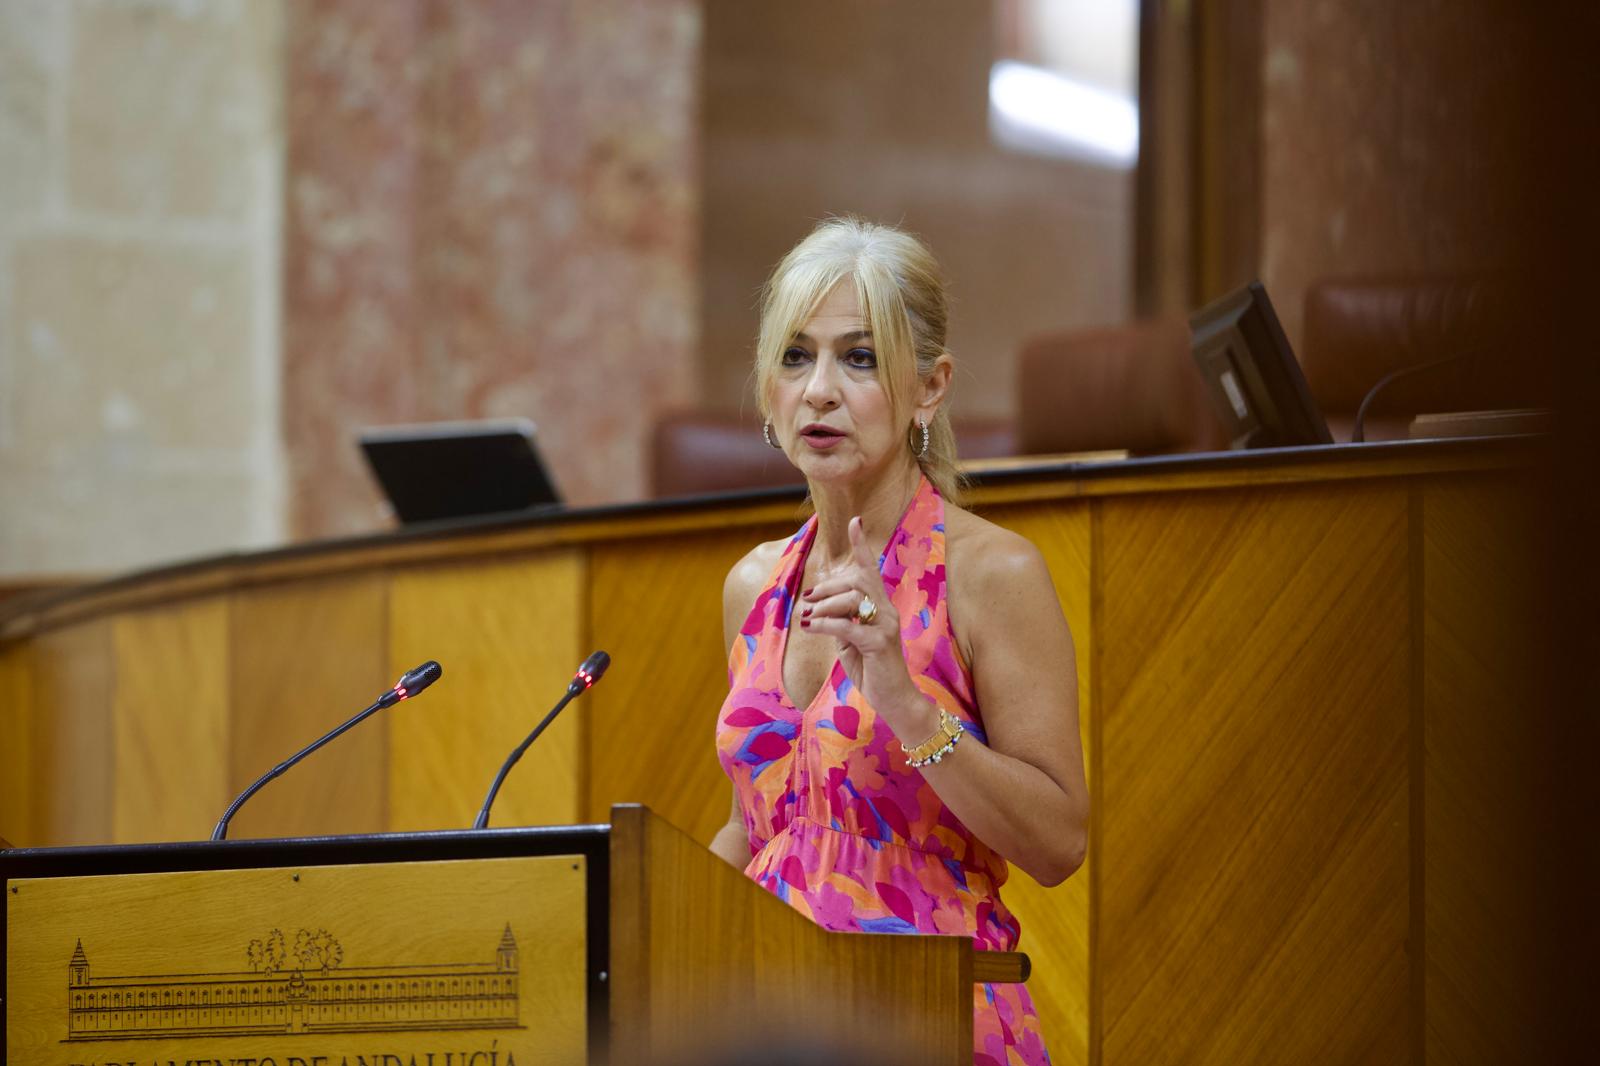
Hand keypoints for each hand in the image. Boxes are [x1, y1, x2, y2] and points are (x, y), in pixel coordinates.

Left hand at [799, 516, 925, 728]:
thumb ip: (841, 620)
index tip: (855, 521)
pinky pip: (848, 626)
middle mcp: (887, 610)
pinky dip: (825, 624)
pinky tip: (810, 627)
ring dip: (823, 606)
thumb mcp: (850, 640)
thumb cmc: (871, 669)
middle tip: (808, 601)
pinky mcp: (880, 643)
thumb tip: (819, 606)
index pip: (871, 569)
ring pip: (852, 598)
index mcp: (881, 606)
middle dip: (827, 585)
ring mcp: (886, 625)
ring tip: (807, 618)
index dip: (862, 545)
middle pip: (857, 580)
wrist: (894, 699)